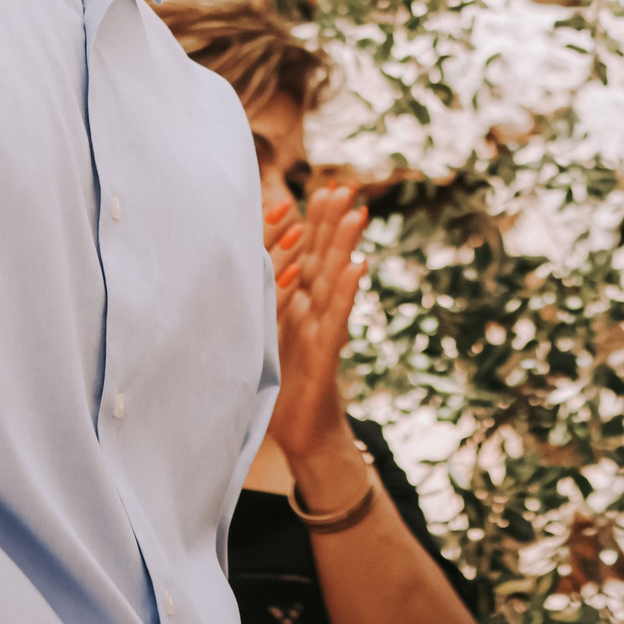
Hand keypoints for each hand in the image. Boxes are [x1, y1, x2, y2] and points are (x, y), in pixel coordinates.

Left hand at [262, 186, 368, 493]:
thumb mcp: (267, 341)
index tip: (320, 190)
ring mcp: (323, 332)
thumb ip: (270, 307)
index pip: (308, 256)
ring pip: (334, 282)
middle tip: (345, 187)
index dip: (315, 224)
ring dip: (345, 247)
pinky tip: (357, 268)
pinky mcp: (325, 357)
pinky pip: (337, 320)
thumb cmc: (285, 389)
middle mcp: (314, 314)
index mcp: (299, 306)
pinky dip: (346, 292)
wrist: (304, 437)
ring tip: (357, 214)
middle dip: (333, 223)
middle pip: (325, 259)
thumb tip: (265, 272)